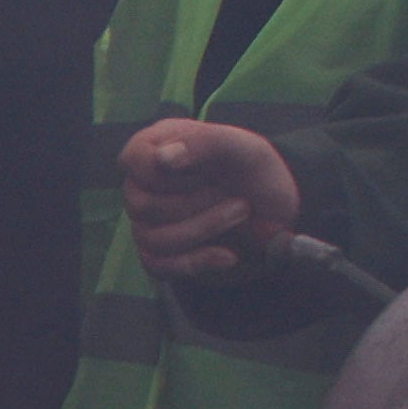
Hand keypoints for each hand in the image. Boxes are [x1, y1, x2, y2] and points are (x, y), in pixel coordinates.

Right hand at [119, 116, 305, 282]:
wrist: (274, 215)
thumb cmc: (255, 173)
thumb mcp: (244, 148)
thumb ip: (205, 142)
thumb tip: (162, 158)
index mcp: (157, 146)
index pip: (133, 159)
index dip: (165, 172)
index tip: (205, 173)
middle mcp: (143, 184)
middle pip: (143, 205)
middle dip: (198, 203)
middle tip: (237, 197)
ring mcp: (146, 222)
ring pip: (153, 238)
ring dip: (205, 230)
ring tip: (241, 215)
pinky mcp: (156, 254)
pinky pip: (159, 266)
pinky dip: (198, 261)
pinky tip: (228, 254)